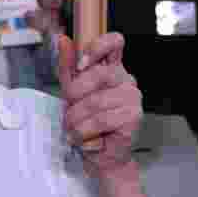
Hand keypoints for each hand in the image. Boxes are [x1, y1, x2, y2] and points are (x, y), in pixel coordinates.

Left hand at [58, 32, 142, 174]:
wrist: (100, 156)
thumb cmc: (87, 121)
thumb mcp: (71, 91)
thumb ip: (68, 66)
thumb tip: (64, 40)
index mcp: (112, 67)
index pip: (114, 42)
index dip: (97, 47)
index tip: (81, 64)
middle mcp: (126, 79)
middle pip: (100, 73)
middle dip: (76, 93)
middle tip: (69, 107)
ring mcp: (132, 98)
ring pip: (96, 101)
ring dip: (76, 118)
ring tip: (72, 128)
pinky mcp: (133, 117)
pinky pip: (101, 120)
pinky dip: (84, 130)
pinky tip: (82, 137)